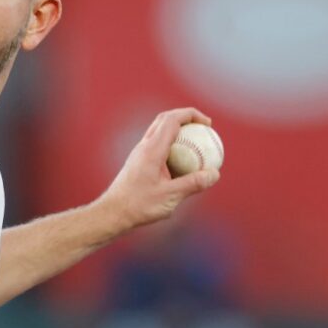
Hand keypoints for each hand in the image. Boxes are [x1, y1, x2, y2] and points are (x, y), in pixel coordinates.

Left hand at [99, 107, 220, 230]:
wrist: (113, 212)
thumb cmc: (138, 205)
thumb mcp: (170, 196)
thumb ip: (193, 184)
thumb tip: (215, 174)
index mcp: (151, 149)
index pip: (171, 120)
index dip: (191, 115)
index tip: (208, 124)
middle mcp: (144, 146)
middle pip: (165, 119)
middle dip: (186, 117)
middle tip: (205, 128)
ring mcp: (140, 152)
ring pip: (160, 131)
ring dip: (178, 130)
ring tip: (197, 143)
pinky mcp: (139, 161)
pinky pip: (158, 145)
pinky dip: (173, 145)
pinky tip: (184, 162)